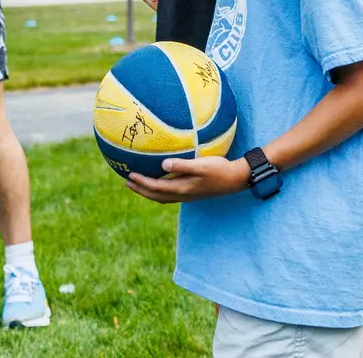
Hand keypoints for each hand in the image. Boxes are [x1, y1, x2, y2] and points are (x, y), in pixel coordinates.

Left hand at [126, 156, 249, 203]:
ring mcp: (187, 195)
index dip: (142, 183)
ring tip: (139, 184)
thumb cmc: (219, 169)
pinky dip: (160, 190)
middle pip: (156, 196)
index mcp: (182, 188)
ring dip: (149, 192)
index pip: (156, 188)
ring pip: (162, 197)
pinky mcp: (192, 192)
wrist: (234, 180)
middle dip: (141, 190)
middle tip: (128, 182)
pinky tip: (162, 182)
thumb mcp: (201, 165)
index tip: (130, 175)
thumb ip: (182, 165)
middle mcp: (182, 195)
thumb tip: (162, 165)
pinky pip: (169, 194)